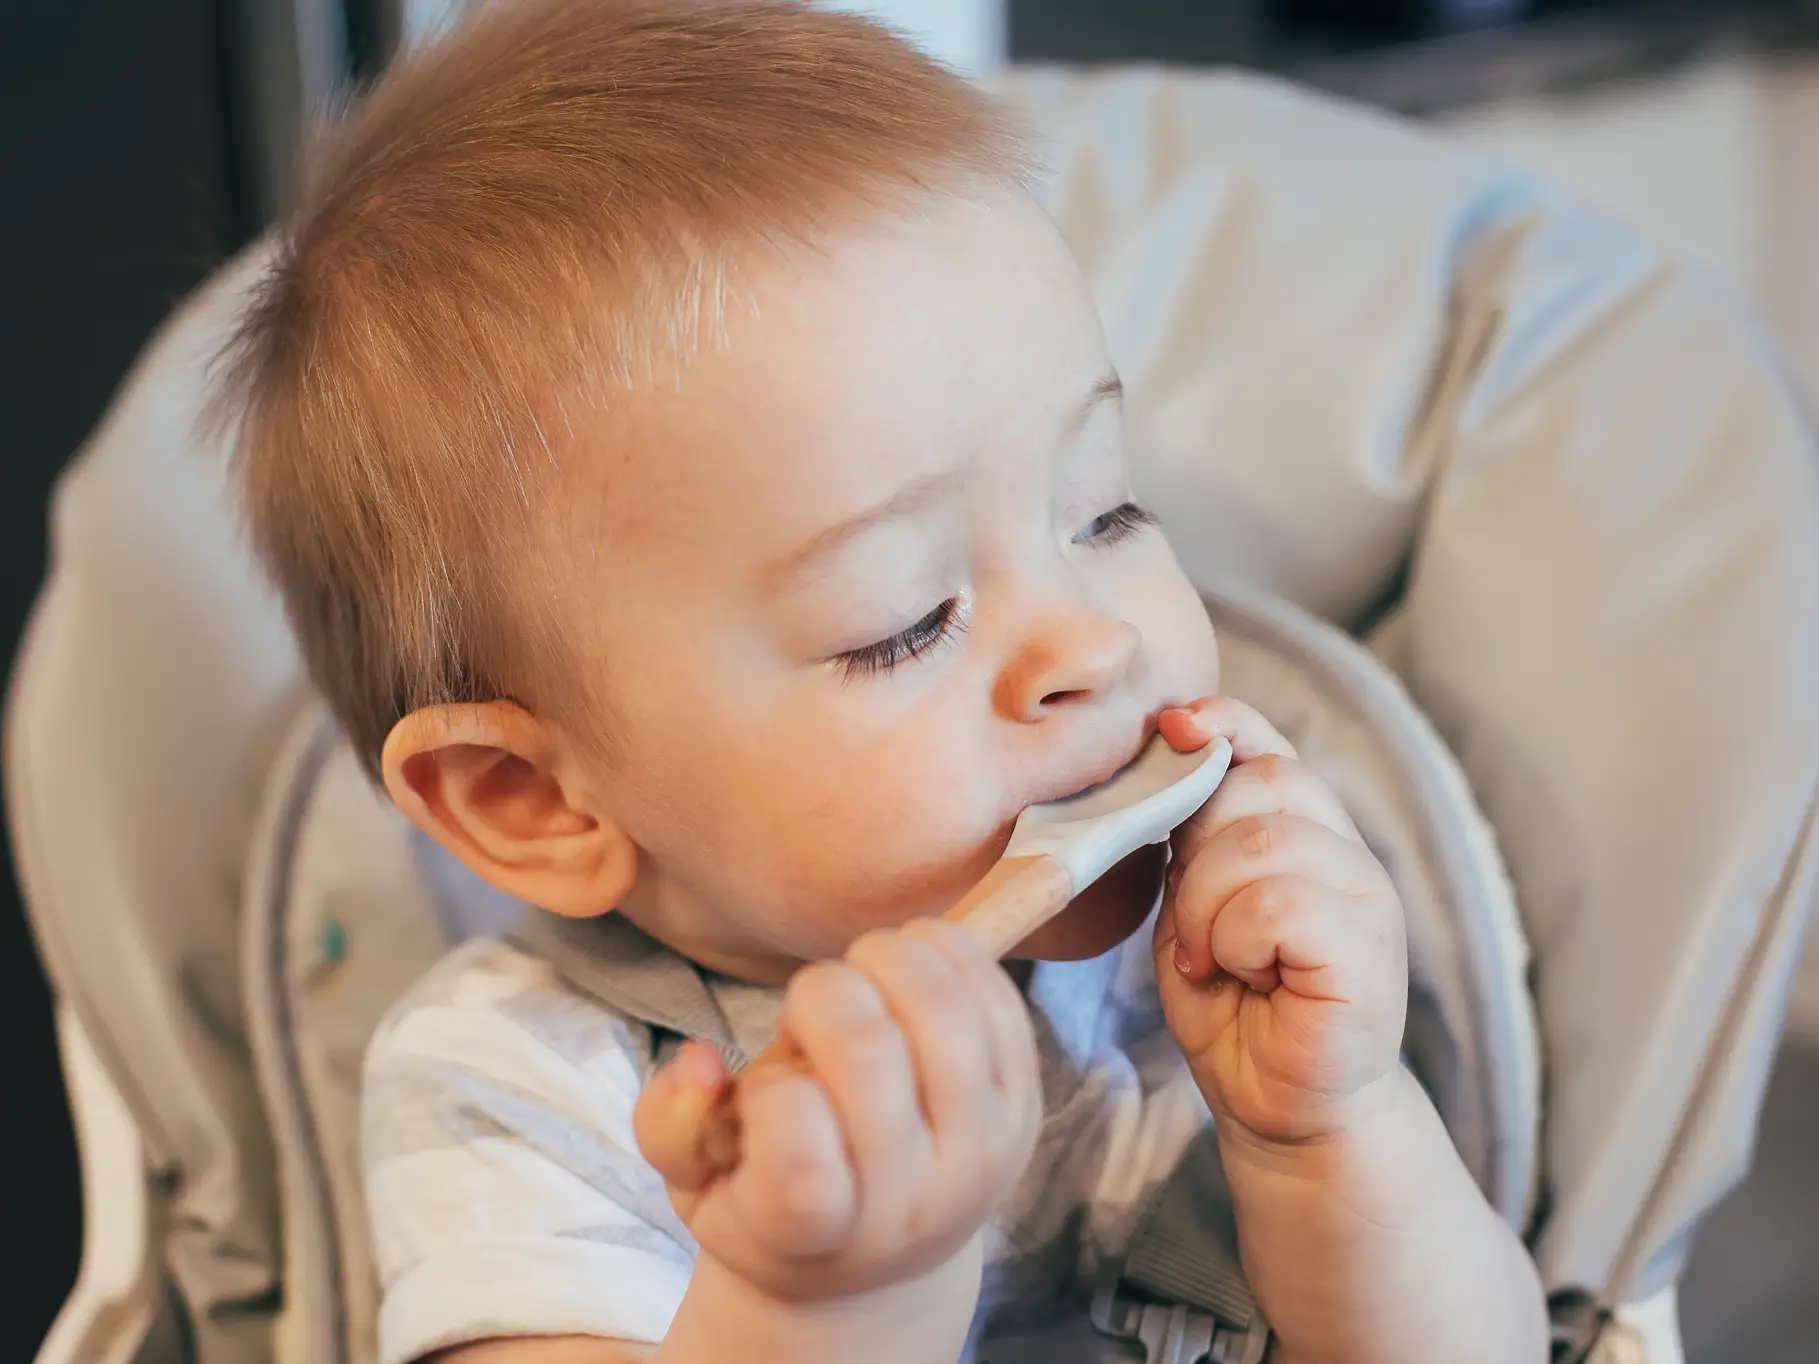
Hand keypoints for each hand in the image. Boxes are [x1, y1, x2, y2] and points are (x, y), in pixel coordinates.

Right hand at [632, 917, 1041, 1306]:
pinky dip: (944, 952)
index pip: (800, 1159)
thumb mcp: (694, 1186)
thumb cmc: (769, 1201)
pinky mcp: (1026, 1102)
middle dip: (818, 997)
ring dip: (884, 960)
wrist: (879, 1252)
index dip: (770, 1095)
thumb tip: (703, 1060)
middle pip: (869, 1053)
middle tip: (808, 1015)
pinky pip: (998, 995)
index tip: (767, 1094)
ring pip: (943, 1011)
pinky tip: (907, 961)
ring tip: (860, 980)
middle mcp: (917, 1201)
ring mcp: (985, 1150)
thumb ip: (670, 1124)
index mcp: (823, 1233)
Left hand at [1153, 698, 1407, 1145]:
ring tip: (1214, 959)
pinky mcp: (1370, 952)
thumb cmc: (1232, 1005)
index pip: (1266, 742)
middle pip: (1261, 780)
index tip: (1171, 730)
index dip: (1220, 722)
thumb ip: (1191, 833)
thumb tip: (1172, 743)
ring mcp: (1366, 898)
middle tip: (1192, 922)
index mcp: (1303, 830)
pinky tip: (1241, 976)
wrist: (1279, 1109)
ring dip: (1207, 906)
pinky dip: (1235, 941)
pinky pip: (1277, 905)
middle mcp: (1344, 851)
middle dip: (1196, 844)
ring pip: (1260, 842)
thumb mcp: (1192, 902)